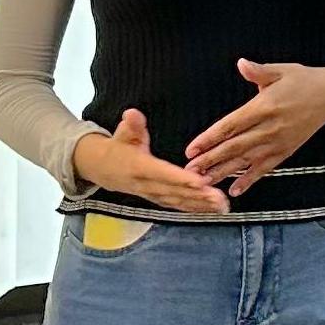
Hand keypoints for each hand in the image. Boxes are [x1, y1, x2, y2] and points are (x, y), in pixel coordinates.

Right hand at [70, 110, 228, 213]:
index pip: (163, 174)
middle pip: (175, 192)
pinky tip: (214, 210)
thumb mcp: (123, 132)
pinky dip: (196, 209)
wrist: (102, 168)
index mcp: (140, 167)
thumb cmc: (118, 147)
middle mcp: (147, 185)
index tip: (201, 181)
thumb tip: (133, 114)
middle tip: (220, 198)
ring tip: (223, 206)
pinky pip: (179, 206)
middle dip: (199, 196)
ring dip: (201, 205)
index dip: (181, 179)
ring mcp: (153, 195)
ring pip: (179, 202)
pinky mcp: (159, 200)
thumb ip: (132, 124)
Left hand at [180, 60, 324, 197]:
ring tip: (205, 182)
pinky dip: (250, 180)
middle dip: (210, 160)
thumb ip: (258, 71)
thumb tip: (242, 64)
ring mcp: (278, 142)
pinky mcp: (286, 151)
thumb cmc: (304, 81)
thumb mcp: (281, 71)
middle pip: (234, 147)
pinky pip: (264, 168)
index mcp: (264, 107)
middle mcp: (269, 128)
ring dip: (224, 172)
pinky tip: (235, 189)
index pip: (231, 126)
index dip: (210, 138)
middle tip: (190, 172)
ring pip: (246, 160)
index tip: (192, 148)